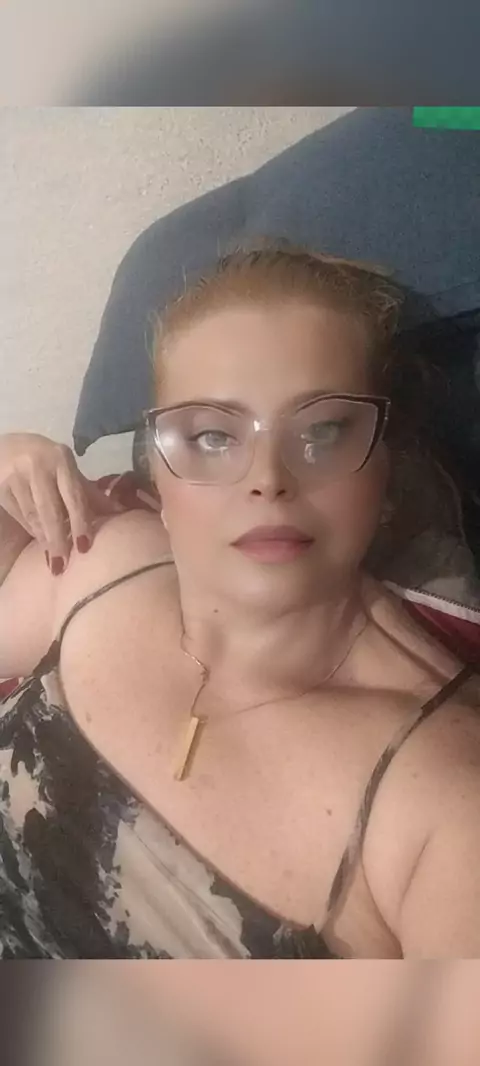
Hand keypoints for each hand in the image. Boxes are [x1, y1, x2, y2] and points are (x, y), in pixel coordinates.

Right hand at [0, 433, 123, 573]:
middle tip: (63, 565)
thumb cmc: (45, 462)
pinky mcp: (1, 488)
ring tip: (53, 561)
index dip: (80, 522)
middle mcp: (38, 465)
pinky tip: (40, 541)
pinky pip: (20, 515)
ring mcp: (16, 476)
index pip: (74, 495)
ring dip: (45, 540)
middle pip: (50, 510)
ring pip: (33, 516)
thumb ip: (89, 493)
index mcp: (61, 459)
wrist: (4, 448)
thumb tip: (122, 512)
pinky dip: (31, 530)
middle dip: (58, 539)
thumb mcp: (67, 471)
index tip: (84, 547)